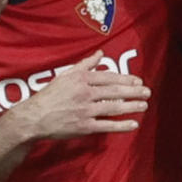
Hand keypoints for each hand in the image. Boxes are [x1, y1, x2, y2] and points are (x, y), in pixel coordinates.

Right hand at [3, 52, 147, 141]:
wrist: (34, 117)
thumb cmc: (50, 95)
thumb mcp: (66, 74)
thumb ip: (85, 64)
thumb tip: (100, 53)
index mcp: (81, 79)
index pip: (109, 77)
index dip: (125, 79)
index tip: (137, 81)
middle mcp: (85, 93)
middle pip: (115, 91)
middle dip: (134, 92)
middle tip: (147, 92)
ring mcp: (85, 111)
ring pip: (114, 107)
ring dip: (132, 106)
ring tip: (144, 105)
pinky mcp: (84, 127)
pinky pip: (106, 125)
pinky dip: (121, 125)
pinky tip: (133, 124)